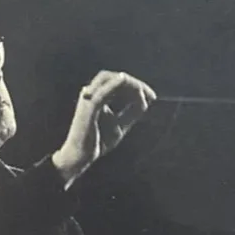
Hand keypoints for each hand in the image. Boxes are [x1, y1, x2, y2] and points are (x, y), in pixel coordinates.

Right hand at [52, 70, 155, 188]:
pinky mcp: (88, 106)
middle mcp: (92, 93)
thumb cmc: (98, 142)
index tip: (153, 96)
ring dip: (128, 83)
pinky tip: (129, 88)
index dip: (136, 86)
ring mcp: (89, 98)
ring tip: (143, 92)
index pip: (118, 83)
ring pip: (109, 80)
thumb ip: (131, 113)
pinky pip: (103, 93)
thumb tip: (146, 101)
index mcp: (98, 96)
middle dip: (134, 83)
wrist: (81, 157)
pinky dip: (115, 87)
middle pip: (114, 77)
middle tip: (151, 95)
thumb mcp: (120, 125)